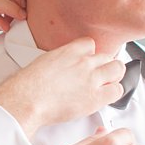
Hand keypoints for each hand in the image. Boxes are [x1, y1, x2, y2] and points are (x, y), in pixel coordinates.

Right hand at [0, 38, 126, 136]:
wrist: (26, 100)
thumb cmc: (28, 86)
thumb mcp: (43, 62)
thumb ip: (60, 61)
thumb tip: (63, 68)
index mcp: (69, 51)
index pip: (91, 44)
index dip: (91, 54)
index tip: (89, 61)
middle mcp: (83, 62)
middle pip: (107, 57)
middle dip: (104, 66)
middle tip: (99, 75)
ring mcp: (92, 79)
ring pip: (117, 69)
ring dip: (113, 77)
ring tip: (105, 85)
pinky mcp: (96, 97)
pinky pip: (117, 90)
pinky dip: (113, 93)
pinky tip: (104, 97)